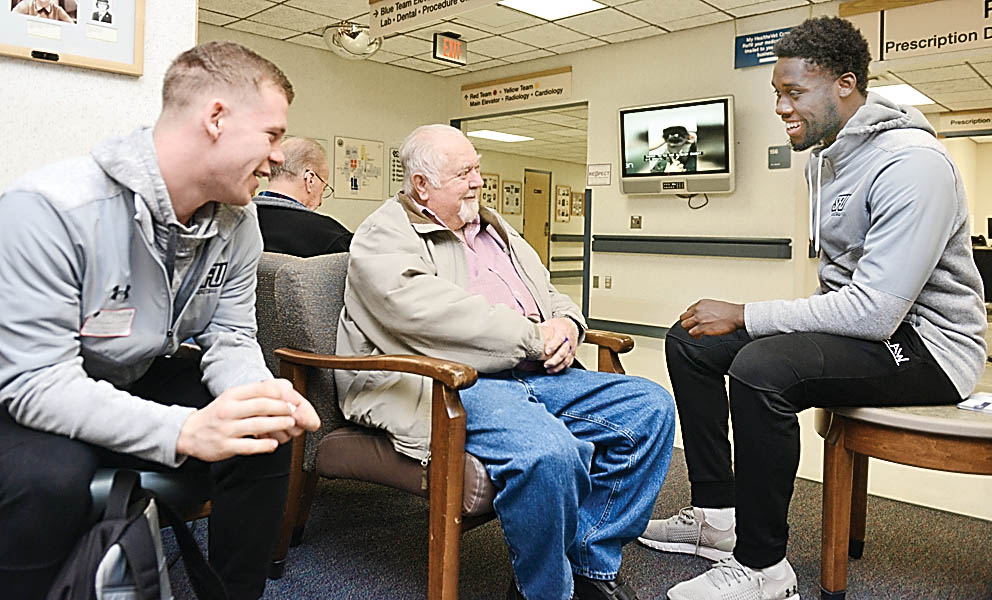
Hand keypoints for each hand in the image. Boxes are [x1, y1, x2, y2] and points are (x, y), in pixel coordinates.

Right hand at [176, 379, 319, 461]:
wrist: (189, 433)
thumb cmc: (216, 414)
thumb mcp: (232, 398)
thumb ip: (255, 392)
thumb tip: (285, 385)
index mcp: (232, 395)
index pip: (260, 389)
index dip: (280, 393)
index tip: (293, 398)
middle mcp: (229, 410)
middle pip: (261, 406)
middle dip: (282, 408)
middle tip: (295, 411)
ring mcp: (226, 429)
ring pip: (257, 425)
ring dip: (278, 424)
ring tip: (290, 424)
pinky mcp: (225, 446)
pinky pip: (248, 446)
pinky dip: (264, 445)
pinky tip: (274, 444)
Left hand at [537, 317, 578, 373]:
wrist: (571, 326)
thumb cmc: (558, 325)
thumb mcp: (549, 324)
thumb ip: (541, 328)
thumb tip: (527, 331)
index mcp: (563, 332)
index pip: (559, 339)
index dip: (553, 346)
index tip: (547, 352)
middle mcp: (569, 341)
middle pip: (563, 352)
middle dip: (554, 360)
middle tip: (545, 365)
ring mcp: (571, 348)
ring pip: (566, 359)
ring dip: (557, 366)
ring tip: (548, 370)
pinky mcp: (572, 354)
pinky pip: (568, 363)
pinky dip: (561, 368)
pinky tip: (553, 370)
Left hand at [680, 299, 743, 337]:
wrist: (736, 315)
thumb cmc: (729, 311)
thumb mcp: (713, 305)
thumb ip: (704, 309)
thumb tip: (702, 314)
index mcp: (700, 304)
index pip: (688, 311)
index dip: (690, 317)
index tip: (694, 321)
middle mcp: (698, 310)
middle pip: (683, 318)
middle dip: (687, 323)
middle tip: (693, 327)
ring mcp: (699, 319)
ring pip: (684, 325)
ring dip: (689, 329)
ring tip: (696, 332)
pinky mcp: (702, 328)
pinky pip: (691, 333)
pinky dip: (695, 335)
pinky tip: (700, 335)